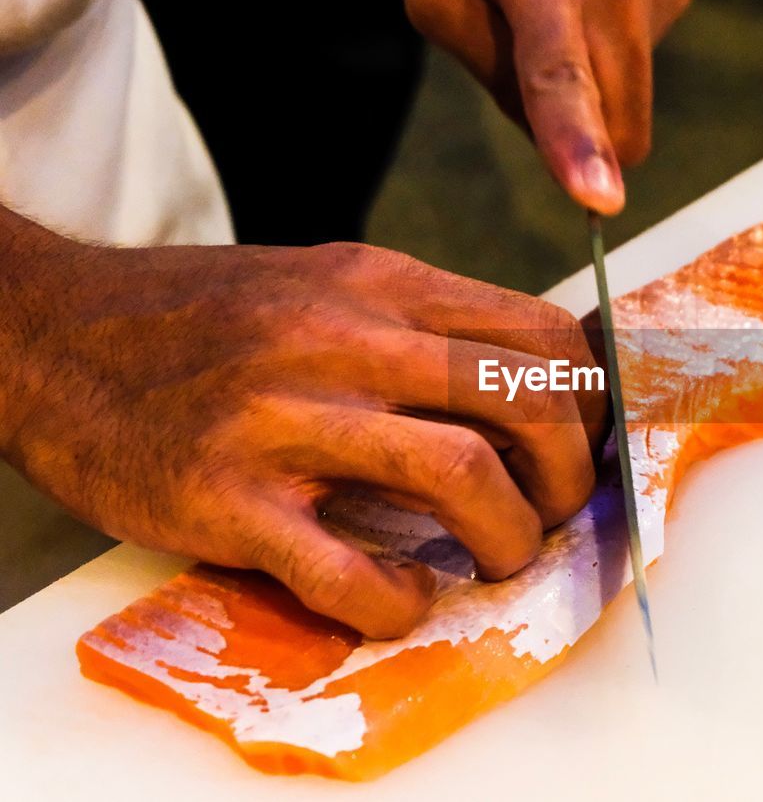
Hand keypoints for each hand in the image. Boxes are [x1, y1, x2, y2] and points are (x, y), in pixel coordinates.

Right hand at [0, 217, 605, 638]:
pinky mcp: (225, 498)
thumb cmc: (200, 317)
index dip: (590, 402)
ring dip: (507, 537)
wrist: (50, 333)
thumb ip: (419, 325)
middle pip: (523, 400)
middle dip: (568, 476)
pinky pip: (348, 569)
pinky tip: (402, 595)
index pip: (539, 332)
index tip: (582, 449)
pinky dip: (400, 598)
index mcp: (377, 283)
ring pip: (458, 474)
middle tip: (552, 515)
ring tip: (496, 560)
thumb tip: (530, 379)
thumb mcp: (321, 283)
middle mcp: (343, 337)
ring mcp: (283, 416)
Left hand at [397, 0, 694, 213]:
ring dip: (589, 84)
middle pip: (620, 123)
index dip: (576, 142)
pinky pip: (642, 62)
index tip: (600, 200)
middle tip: (522, 65)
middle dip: (579, 135)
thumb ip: (490, 72)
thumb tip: (560, 136)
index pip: (559, 77)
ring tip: (547, 5)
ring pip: (630, 99)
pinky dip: (605, 49)